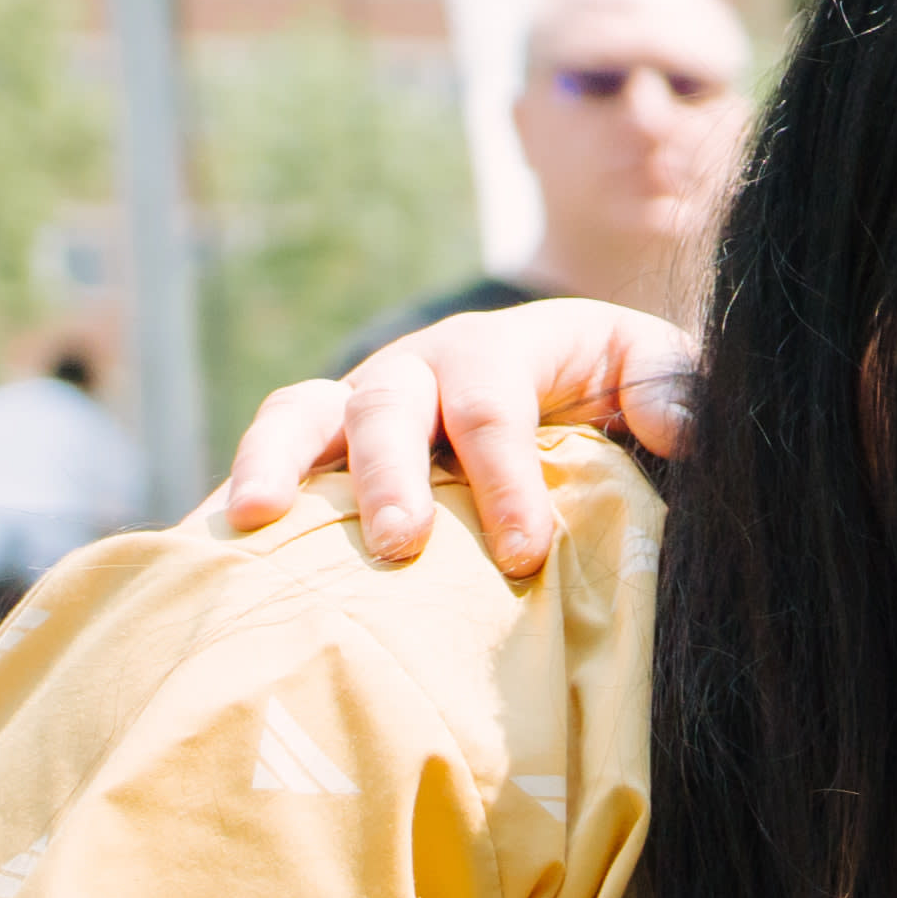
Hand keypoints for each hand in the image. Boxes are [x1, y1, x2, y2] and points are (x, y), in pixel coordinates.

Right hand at [212, 300, 696, 582]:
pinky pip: (273, 454)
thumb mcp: (657, 375)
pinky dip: (241, 488)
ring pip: (305, 414)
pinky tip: (214, 540)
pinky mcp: (328, 442)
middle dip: (391, 474)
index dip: (505, 476)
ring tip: (254, 520)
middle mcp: (421, 366)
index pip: (493, 406)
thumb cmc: (624, 392)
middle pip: (389, 405)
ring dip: (278, 464)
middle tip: (401, 545)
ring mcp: (364, 401)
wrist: (578, 392)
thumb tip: (682, 432)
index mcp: (502, 348)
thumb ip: (675, 390)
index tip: (525, 550)